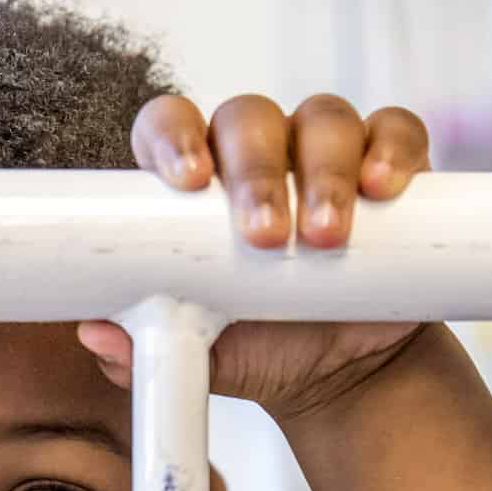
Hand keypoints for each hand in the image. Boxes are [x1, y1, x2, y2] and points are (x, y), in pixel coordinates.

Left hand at [76, 93, 432, 421]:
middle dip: (256, 173)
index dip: (174, 137)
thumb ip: (147, 349)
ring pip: (323, 120)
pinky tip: (382, 189)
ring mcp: (325, 153)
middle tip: (266, 238)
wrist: (342, 372)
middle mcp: (258, 154)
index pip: (171, 124)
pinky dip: (391, 151)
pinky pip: (394, 130)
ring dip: (324, 173)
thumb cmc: (261, 347)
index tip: (188, 182)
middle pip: (250, 118)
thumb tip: (96, 335)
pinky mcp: (389, 165)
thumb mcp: (202, 358)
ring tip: (324, 237)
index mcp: (197, 184)